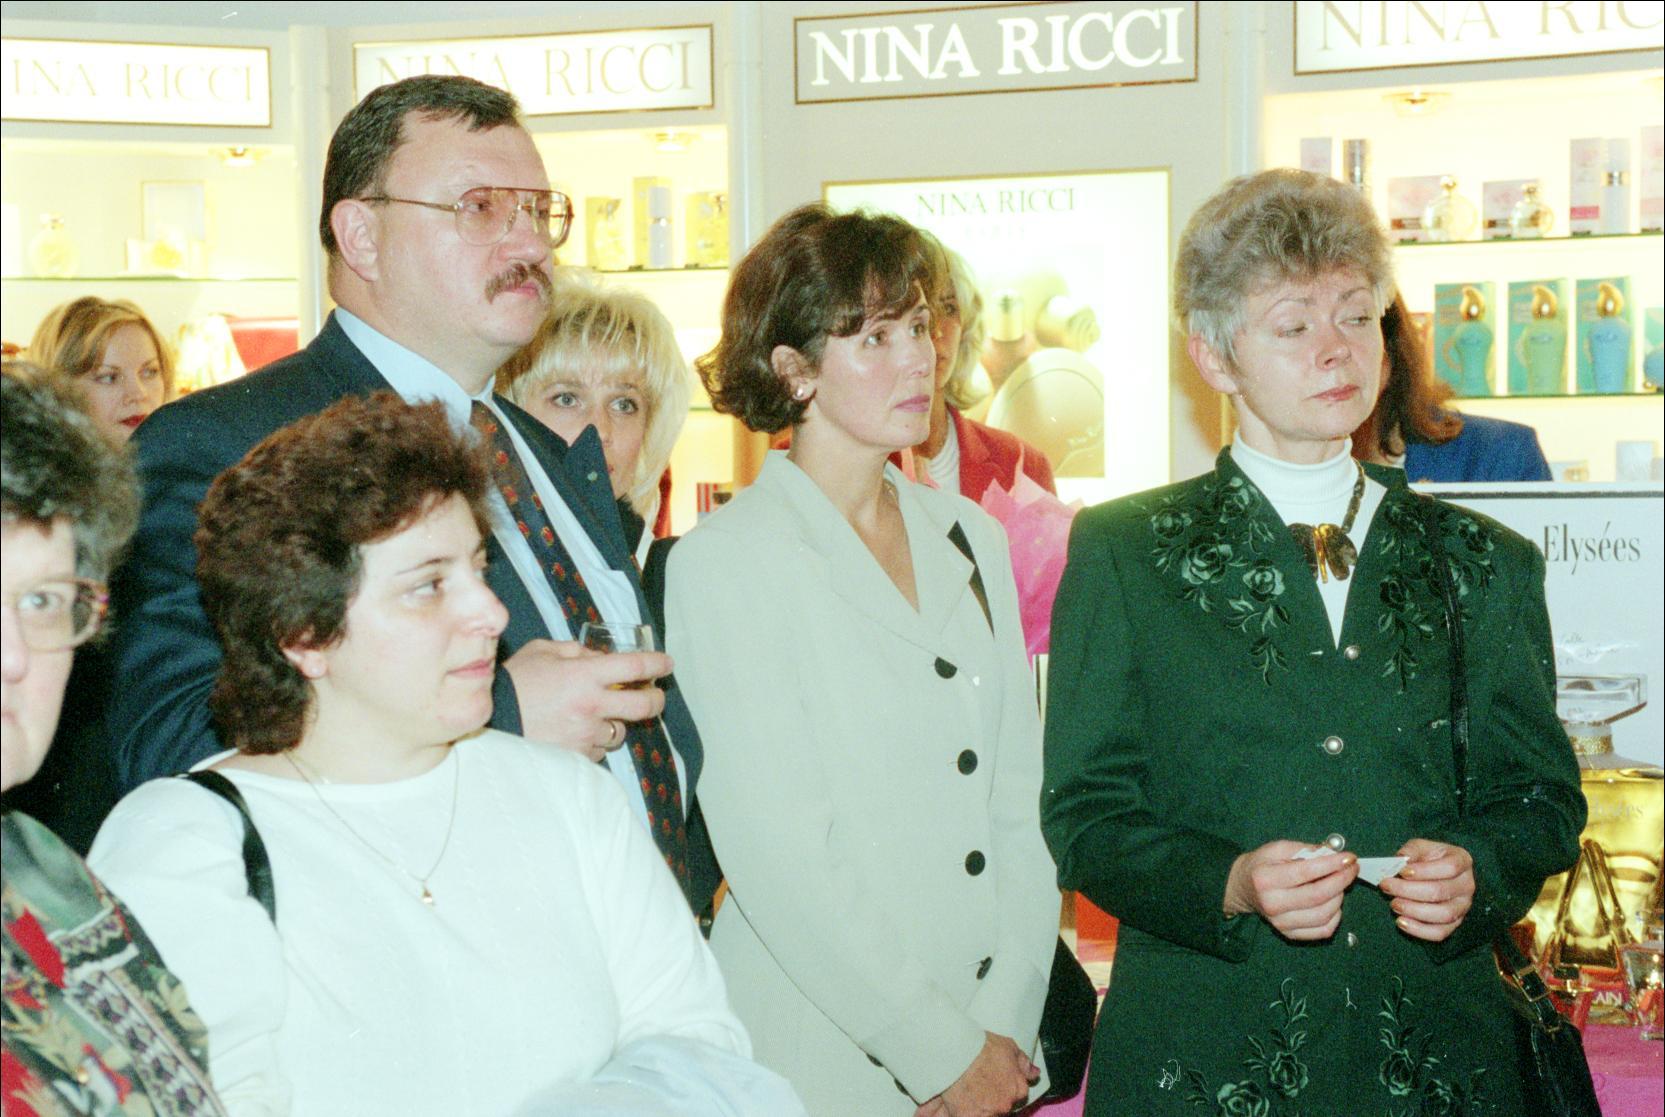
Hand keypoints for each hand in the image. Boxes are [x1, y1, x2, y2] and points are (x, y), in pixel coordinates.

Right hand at [502, 639, 670, 760]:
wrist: (489, 722)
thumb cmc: (514, 683)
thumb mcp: (541, 652)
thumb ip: (575, 651)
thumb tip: (599, 657)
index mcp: (585, 675)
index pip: (634, 666)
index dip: (656, 663)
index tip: (666, 663)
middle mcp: (592, 706)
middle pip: (644, 706)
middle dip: (656, 699)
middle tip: (655, 696)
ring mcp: (586, 735)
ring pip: (620, 732)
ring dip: (614, 723)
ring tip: (594, 717)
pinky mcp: (577, 757)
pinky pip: (597, 750)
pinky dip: (592, 742)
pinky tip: (575, 734)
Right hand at [916, 1032, 1036, 1116]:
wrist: (958, 1049)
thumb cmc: (980, 1046)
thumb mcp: (1008, 1048)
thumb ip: (1022, 1063)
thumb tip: (1034, 1074)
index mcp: (1016, 1089)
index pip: (1014, 1098)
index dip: (1001, 1092)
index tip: (992, 1089)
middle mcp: (1002, 1105)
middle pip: (997, 1109)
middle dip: (987, 1102)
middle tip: (975, 1090)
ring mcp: (985, 1113)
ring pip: (981, 1114)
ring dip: (971, 1108)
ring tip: (962, 1095)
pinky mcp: (964, 1116)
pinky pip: (955, 1116)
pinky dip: (945, 1113)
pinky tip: (936, 1110)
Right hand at [1223, 839, 1358, 941]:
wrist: (1243, 889)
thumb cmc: (1262, 865)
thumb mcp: (1276, 848)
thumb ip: (1304, 849)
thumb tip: (1334, 853)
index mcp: (1265, 879)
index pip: (1305, 872)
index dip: (1331, 865)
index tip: (1349, 857)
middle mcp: (1272, 904)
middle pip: (1318, 896)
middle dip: (1341, 880)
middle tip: (1352, 868)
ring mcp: (1281, 923)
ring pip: (1324, 914)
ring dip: (1339, 897)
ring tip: (1338, 883)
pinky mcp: (1290, 934)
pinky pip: (1323, 930)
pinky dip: (1335, 916)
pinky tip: (1332, 902)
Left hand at [1379, 839, 1474, 941]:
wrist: (1437, 873)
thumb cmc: (1428, 859)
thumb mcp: (1420, 847)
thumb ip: (1411, 850)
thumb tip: (1401, 859)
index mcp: (1462, 861)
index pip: (1449, 867)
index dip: (1424, 871)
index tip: (1402, 872)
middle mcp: (1467, 885)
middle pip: (1441, 891)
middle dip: (1409, 890)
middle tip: (1386, 886)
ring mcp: (1463, 906)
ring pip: (1443, 914)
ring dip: (1414, 911)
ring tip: (1394, 904)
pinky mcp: (1455, 923)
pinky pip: (1440, 932)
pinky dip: (1419, 930)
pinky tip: (1401, 922)